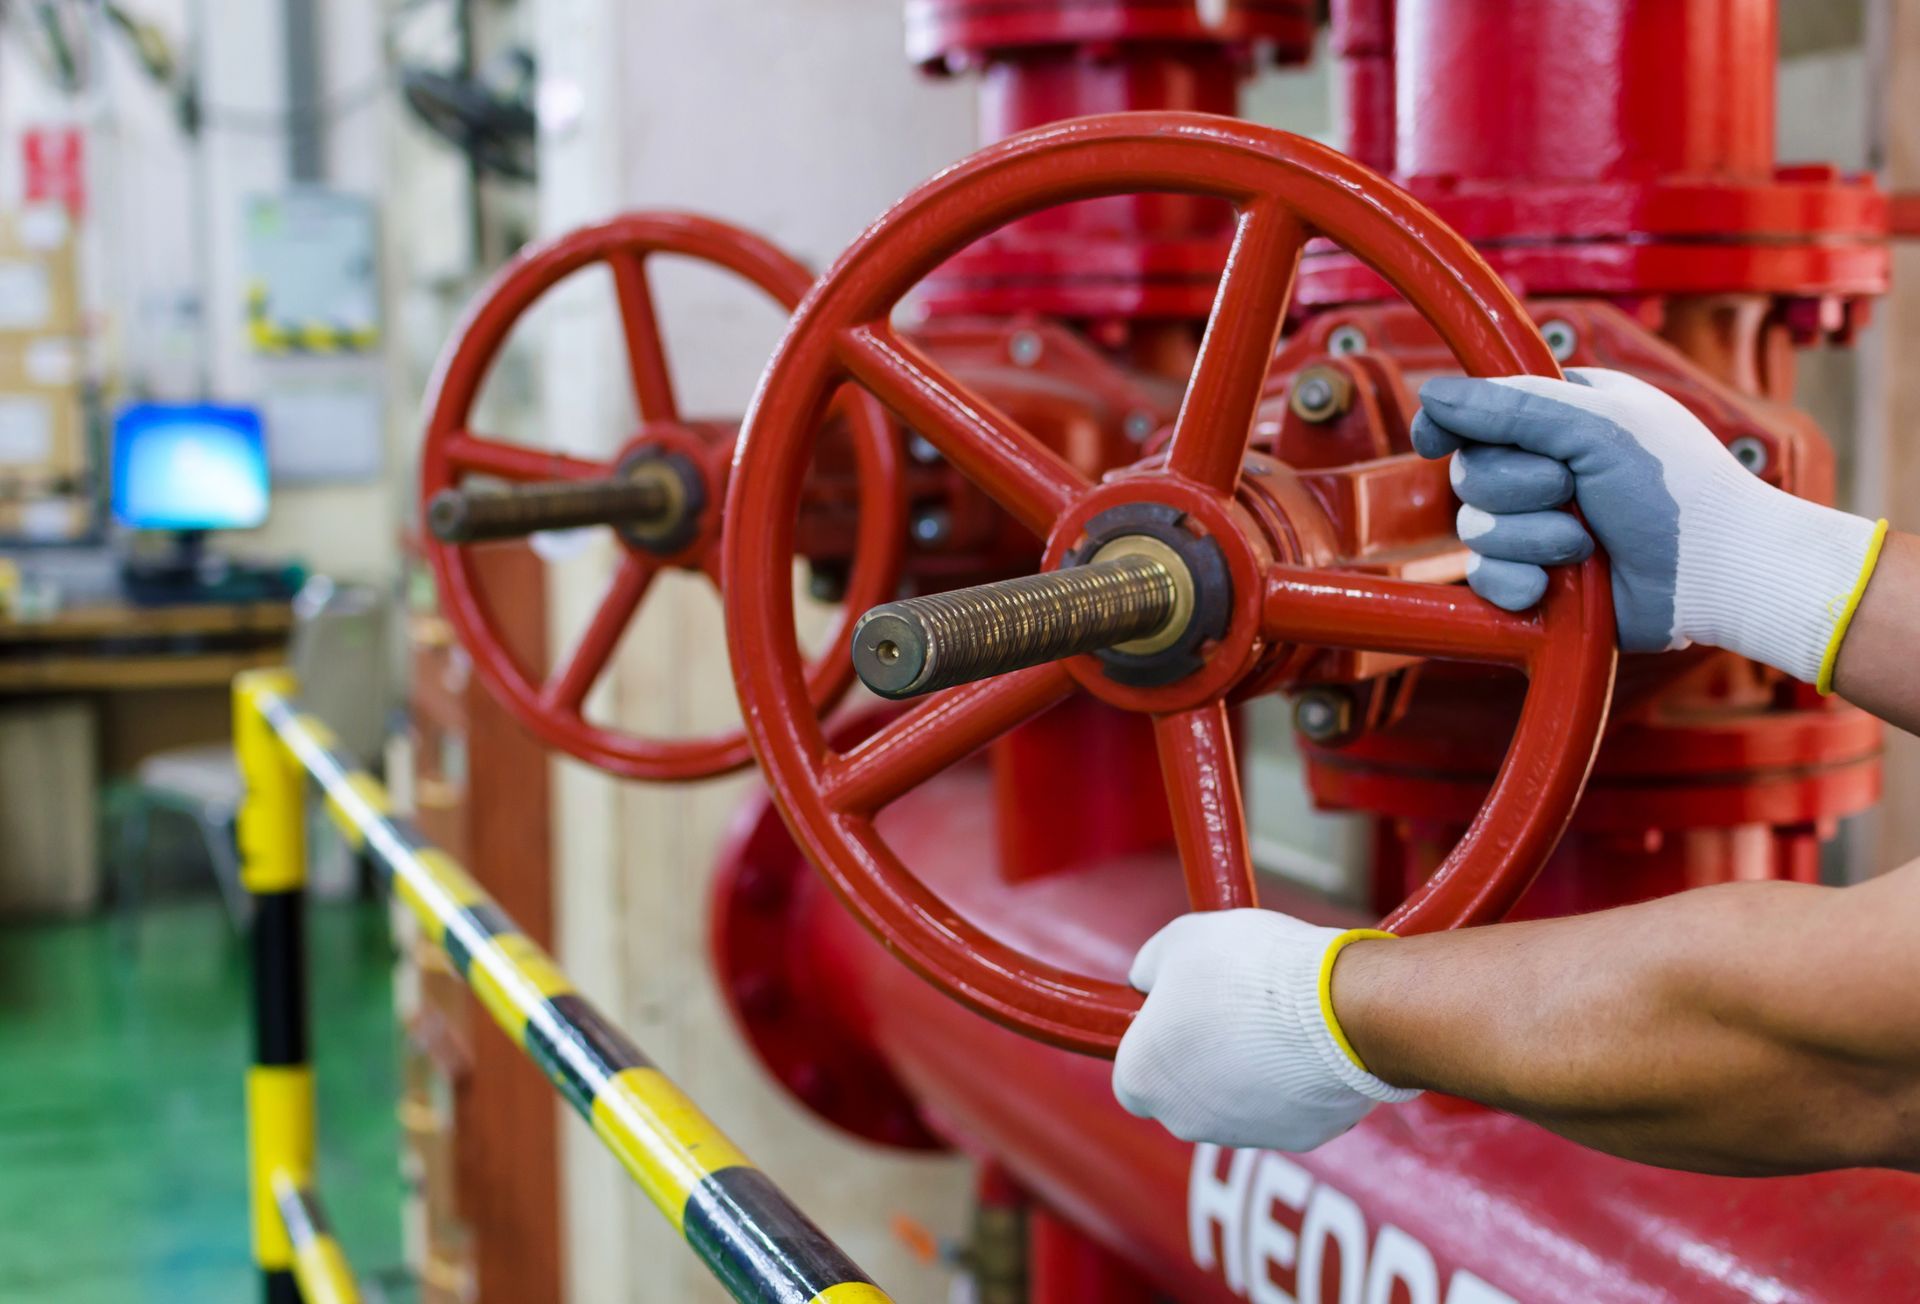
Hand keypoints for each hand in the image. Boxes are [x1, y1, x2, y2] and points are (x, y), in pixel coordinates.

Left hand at [1113, 910, 1417, 1150]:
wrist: (1338, 1005)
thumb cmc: (1249, 970)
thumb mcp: (1179, 940)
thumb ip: (1150, 967)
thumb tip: (1148, 978)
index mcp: (1141, 1077)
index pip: (1131, 1073)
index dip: (1152, 1040)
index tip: (1175, 1010)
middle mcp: (1183, 1119)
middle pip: (1183, 1090)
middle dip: (1201, 1055)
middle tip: (1229, 1007)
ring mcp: (1242, 1134)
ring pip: (1235, 1100)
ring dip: (1248, 1067)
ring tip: (1276, 1016)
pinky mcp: (1298, 1137)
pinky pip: (1286, 1106)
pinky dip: (1293, 1080)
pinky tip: (1309, 1040)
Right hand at [1414, 368, 1882, 685]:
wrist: (1718, 573)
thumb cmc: (1676, 488)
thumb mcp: (1596, 425)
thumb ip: (1510, 406)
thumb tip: (1430, 392)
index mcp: (1560, 415)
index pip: (1474, 413)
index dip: (1448, 426)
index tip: (1436, 440)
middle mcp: (1544, 467)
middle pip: (1469, 474)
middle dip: (1516, 488)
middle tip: (1573, 490)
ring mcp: (1538, 526)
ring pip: (1475, 531)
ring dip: (1530, 539)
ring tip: (1586, 544)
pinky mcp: (1538, 579)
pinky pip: (1486, 580)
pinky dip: (1519, 583)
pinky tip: (1558, 584)